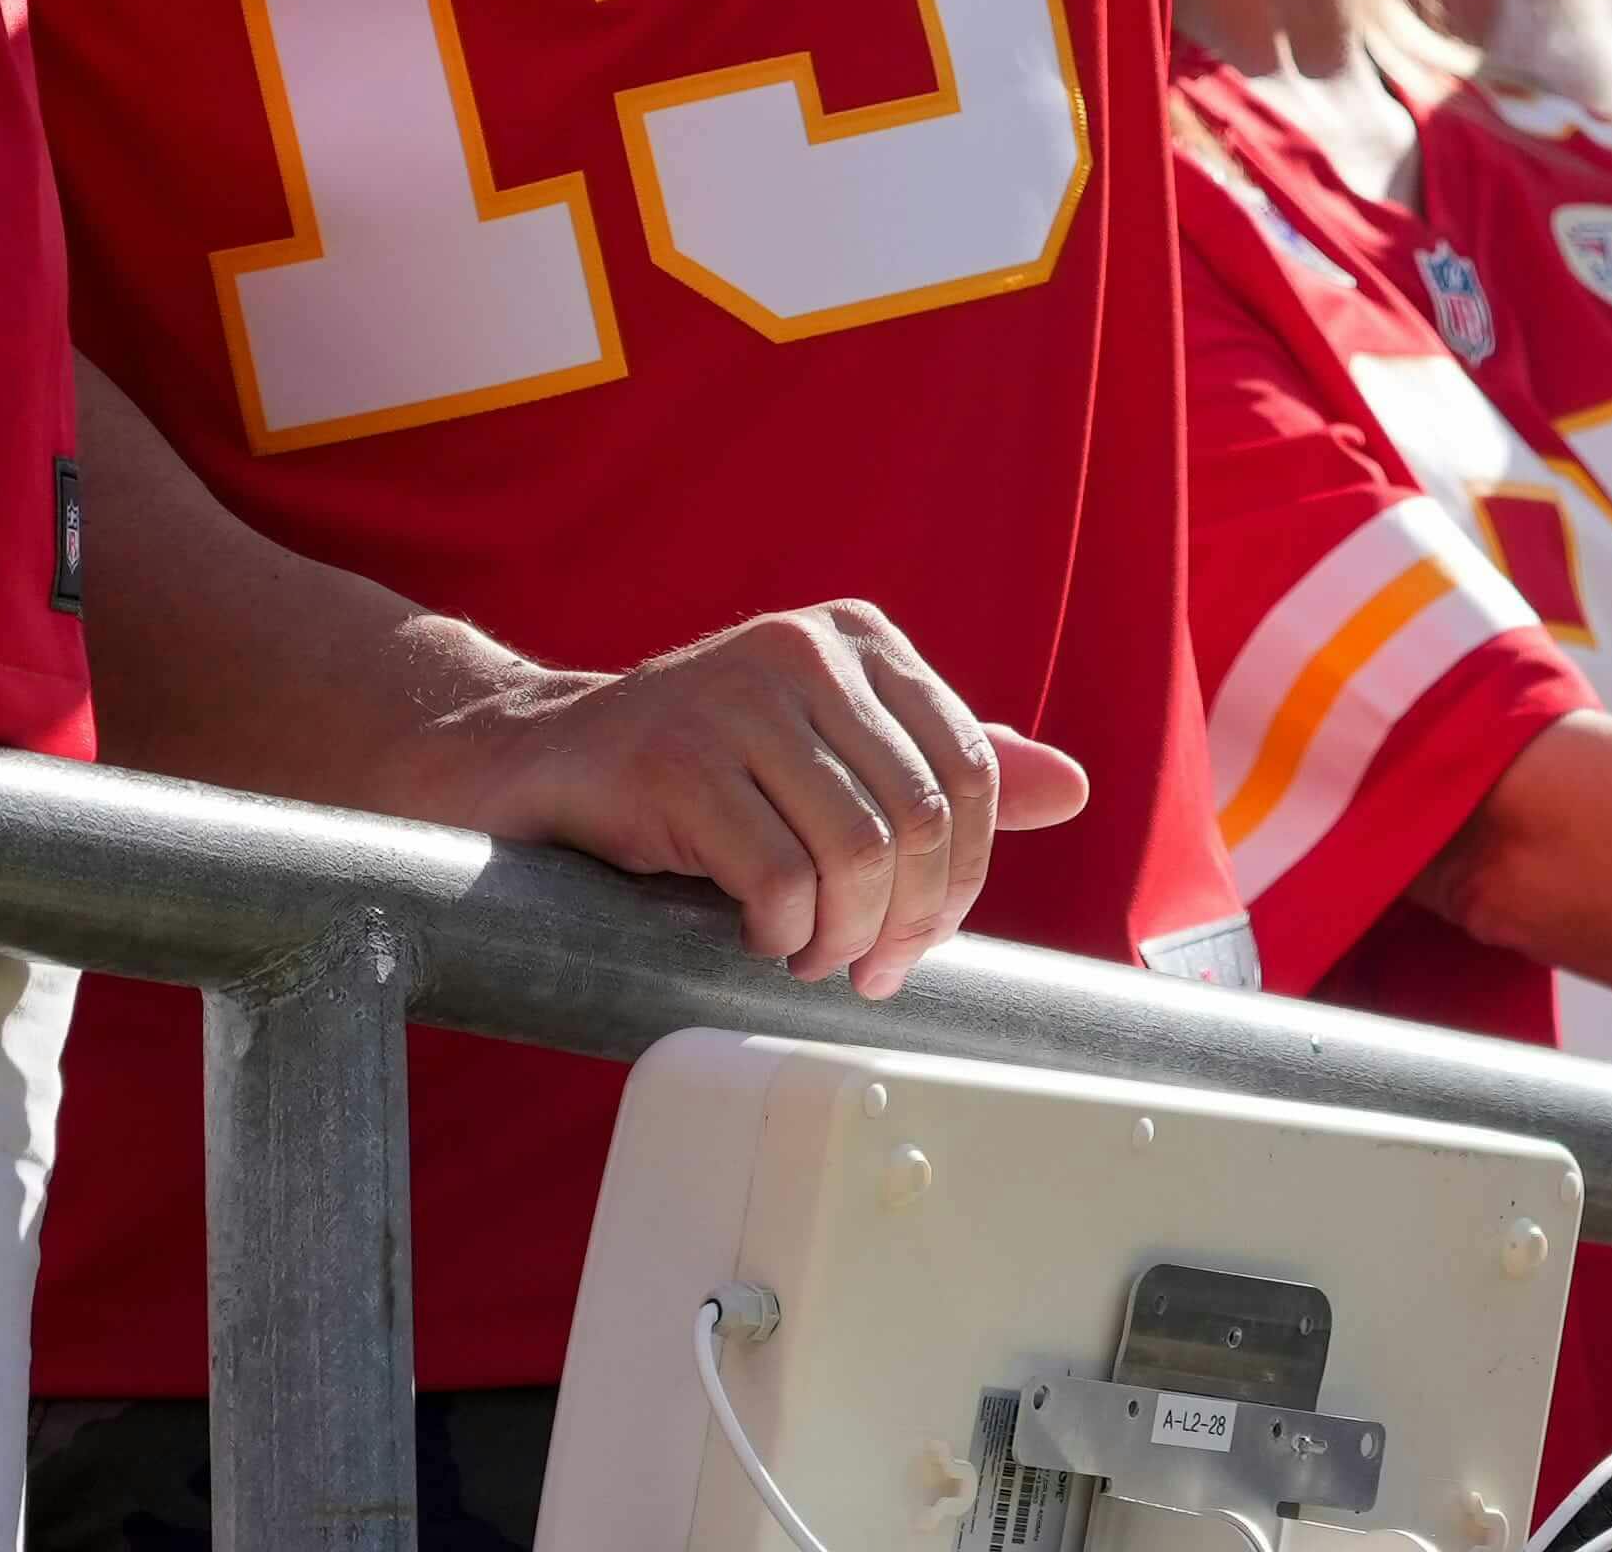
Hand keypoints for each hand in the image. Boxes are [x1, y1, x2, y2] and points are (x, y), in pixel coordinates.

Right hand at [383, 599, 1086, 996]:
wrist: (541, 762)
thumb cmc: (698, 770)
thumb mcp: (830, 756)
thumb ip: (940, 765)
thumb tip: (1070, 787)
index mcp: (860, 640)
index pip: (971, 770)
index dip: (962, 877)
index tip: (924, 937)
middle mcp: (805, 651)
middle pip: (922, 817)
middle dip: (908, 921)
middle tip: (871, 971)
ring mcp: (736, 698)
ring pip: (857, 853)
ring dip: (843, 938)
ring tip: (813, 958)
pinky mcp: (673, 760)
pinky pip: (774, 878)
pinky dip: (780, 933)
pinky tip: (757, 939)